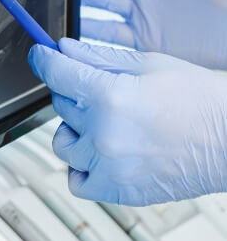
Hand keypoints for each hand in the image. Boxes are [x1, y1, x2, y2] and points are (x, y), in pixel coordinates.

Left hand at [28, 38, 226, 205]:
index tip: (40, 55)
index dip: (44, 59)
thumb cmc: (199, 99)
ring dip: (75, 129)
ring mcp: (109, 166)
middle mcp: (104, 134)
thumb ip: (99, 58)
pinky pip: (76, 180)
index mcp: (111, 96)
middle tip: (100, 89)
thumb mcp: (148, 64)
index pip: (57, 74)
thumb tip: (64, 49)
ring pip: (62, 142)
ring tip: (104, 123)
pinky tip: (102, 151)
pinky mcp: (117, 191)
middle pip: (59, 104)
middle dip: (73, 91)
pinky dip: (81, 165)